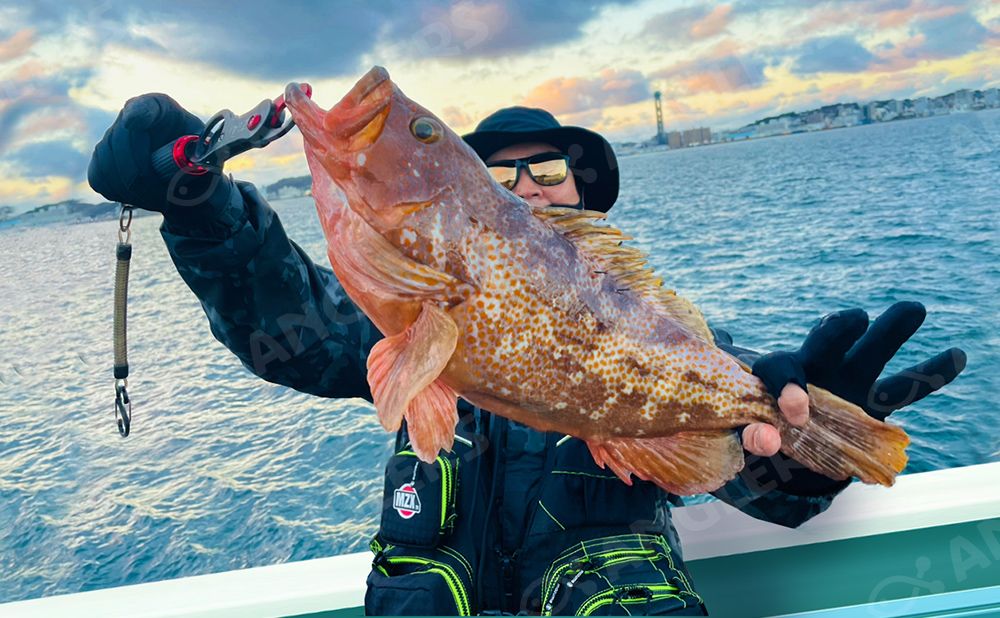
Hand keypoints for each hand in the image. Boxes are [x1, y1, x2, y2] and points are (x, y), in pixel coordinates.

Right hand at [88, 93, 223, 214]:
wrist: (187, 184)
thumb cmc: (200, 166)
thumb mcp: (210, 158)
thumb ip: (204, 155)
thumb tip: (194, 160)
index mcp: (163, 109)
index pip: (144, 106)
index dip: (137, 113)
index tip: (133, 122)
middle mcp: (132, 117)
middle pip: (121, 140)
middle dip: (141, 173)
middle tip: (163, 196)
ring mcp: (112, 137)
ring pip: (108, 163)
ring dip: (134, 189)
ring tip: (159, 199)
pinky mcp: (100, 160)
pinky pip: (101, 178)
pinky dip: (122, 194)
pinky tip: (142, 197)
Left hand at [744, 302, 966, 487]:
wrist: (784, 444)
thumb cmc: (758, 432)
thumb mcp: (744, 437)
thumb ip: (750, 438)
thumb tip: (767, 441)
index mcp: (776, 374)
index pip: (779, 367)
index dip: (788, 386)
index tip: (796, 413)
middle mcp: (815, 368)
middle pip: (827, 340)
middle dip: (839, 327)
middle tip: (858, 319)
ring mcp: (848, 381)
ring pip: (871, 352)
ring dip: (891, 331)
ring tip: (914, 309)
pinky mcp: (872, 403)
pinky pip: (904, 387)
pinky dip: (930, 374)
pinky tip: (956, 356)